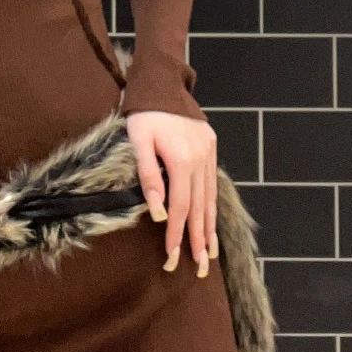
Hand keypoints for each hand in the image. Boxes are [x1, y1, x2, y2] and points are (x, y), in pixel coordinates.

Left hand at [125, 110, 218, 275]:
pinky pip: (213, 183)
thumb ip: (148, 176)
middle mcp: (201, 160)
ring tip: (210, 253)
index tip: (173, 256)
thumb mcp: (138, 141)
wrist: (162, 84)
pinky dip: (212, 205)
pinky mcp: (211, 147)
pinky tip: (212, 221)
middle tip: (199, 267)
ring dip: (211, 227)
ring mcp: (209, 153)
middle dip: (199, 240)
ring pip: (210, 198)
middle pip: (200, 208)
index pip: (180, 207)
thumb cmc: (144, 114)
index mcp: (182, 160)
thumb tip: (157, 212)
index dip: (176, 233)